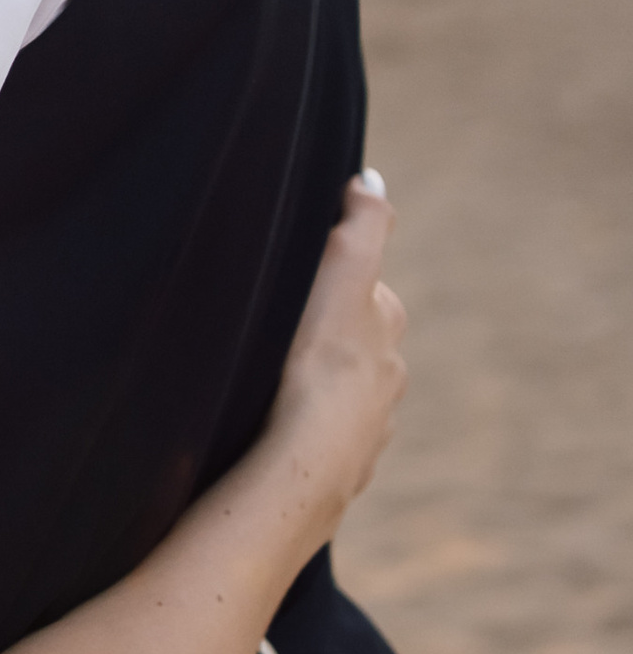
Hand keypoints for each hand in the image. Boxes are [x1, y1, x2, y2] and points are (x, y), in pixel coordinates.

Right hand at [260, 175, 408, 550]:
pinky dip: (303, 435)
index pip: (365, 293)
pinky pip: (321, 444)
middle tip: (277, 333)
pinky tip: (271, 435)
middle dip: (325, 337)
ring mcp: (364, 433)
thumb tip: (372, 179)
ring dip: (312, 390)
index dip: (332, 281)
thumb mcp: (342, 284)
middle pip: (354, 345)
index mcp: (386, 335)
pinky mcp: (337, 474)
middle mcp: (386, 384)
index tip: (300, 280)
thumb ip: (361, 230)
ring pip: (338, 397)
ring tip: (268, 387)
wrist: (305, 470)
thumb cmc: (319, 373)